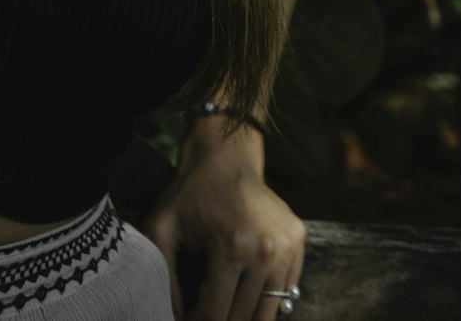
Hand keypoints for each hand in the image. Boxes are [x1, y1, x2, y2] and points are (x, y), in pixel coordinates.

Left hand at [140, 125, 304, 320]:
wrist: (226, 157)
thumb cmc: (190, 194)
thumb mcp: (162, 228)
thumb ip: (165, 276)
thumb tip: (176, 318)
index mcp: (232, 247)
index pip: (217, 314)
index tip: (187, 318)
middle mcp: (266, 250)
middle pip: (244, 318)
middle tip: (204, 313)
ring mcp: (287, 246)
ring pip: (268, 312)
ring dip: (244, 315)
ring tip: (223, 305)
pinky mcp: (298, 242)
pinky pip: (285, 291)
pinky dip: (265, 298)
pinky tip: (244, 287)